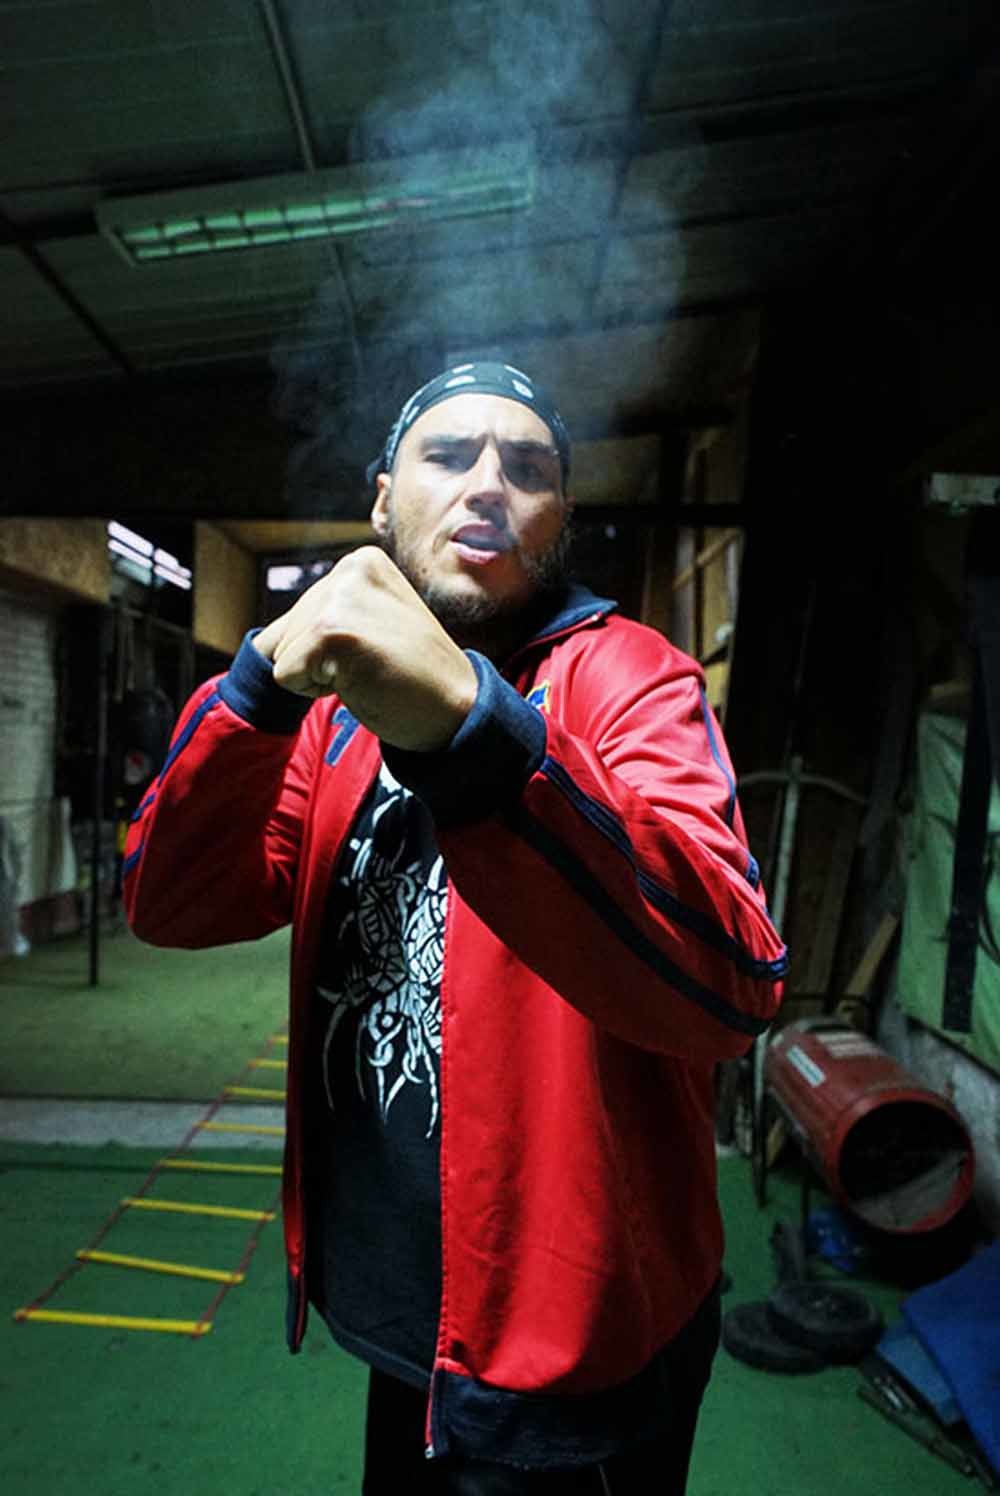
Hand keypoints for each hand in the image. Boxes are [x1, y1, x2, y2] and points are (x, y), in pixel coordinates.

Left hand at [252, 547, 477, 751]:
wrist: (457, 708)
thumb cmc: (413, 675)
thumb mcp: (373, 623)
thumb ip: (328, 614)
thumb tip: (262, 639)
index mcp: (361, 563)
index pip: (299, 613)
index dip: (324, 649)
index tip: (374, 651)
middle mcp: (349, 570)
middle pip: (284, 631)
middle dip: (318, 660)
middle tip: (374, 664)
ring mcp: (341, 599)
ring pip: (282, 653)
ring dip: (319, 675)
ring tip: (369, 671)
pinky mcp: (330, 632)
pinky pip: (285, 675)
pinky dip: (316, 690)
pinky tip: (362, 680)